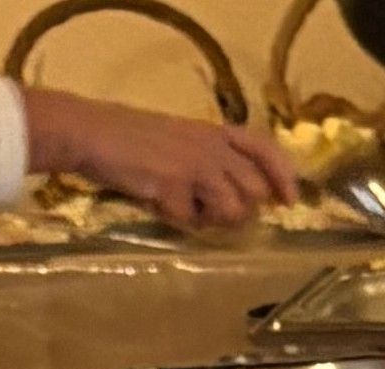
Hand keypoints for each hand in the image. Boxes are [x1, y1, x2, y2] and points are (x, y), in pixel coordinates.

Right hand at [21, 87, 298, 227]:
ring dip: (213, 220)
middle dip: (241, 212)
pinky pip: (192, 220)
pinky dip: (177, 219)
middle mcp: (212, 146)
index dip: (283, 176)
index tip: (289, 201)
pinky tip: (158, 201)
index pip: (264, 148)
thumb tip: (242, 202)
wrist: (95, 134)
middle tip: (211, 211)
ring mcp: (196, 165)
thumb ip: (213, 163)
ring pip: (233, 211)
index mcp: (215, 132)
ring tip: (184, 207)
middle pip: (255, 192)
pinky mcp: (176, 184)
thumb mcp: (182, 141)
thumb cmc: (136, 141)